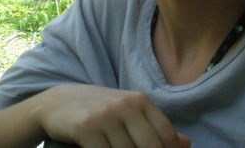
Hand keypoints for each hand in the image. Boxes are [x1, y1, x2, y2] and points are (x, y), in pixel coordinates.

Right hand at [34, 84, 190, 147]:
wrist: (58, 101)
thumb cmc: (99, 110)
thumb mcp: (129, 112)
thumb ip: (155, 127)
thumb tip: (186, 144)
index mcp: (140, 101)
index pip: (166, 135)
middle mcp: (126, 105)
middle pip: (151, 147)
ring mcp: (106, 116)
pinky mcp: (87, 128)